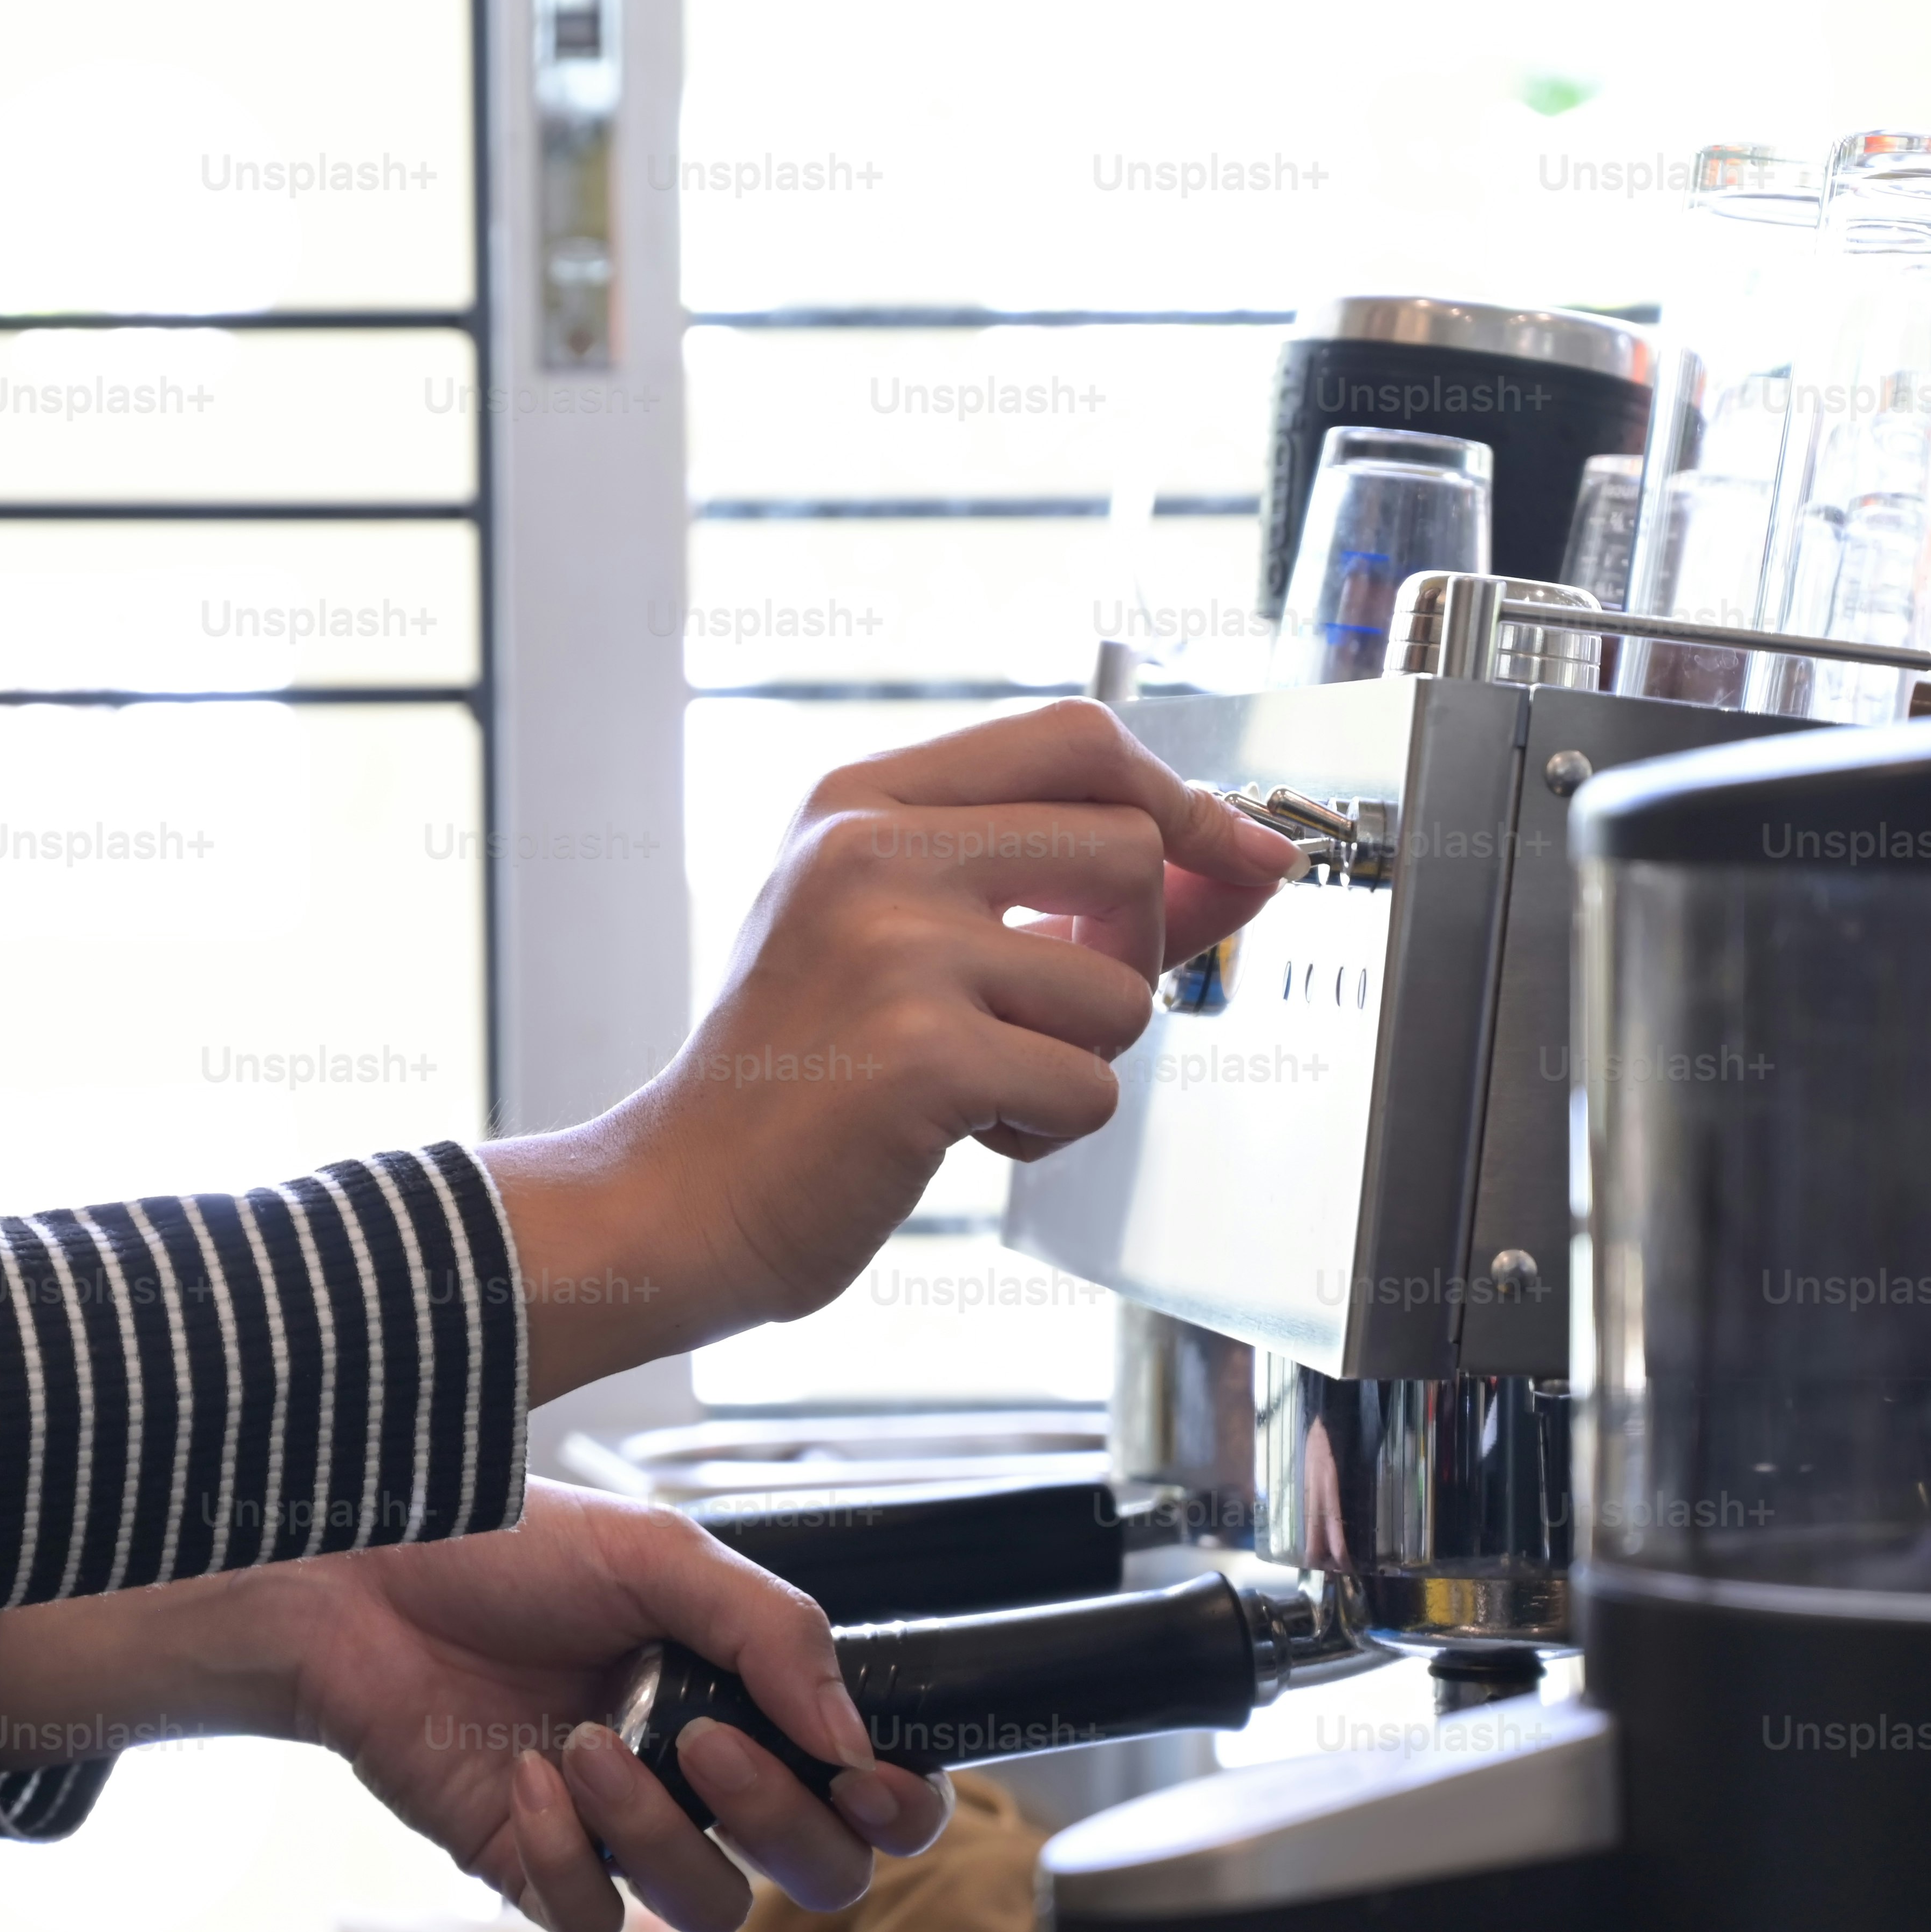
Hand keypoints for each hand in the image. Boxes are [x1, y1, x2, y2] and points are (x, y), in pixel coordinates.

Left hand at [0, 1481, 952, 1931]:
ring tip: (585, 1742)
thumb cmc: (502, 1547)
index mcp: (745, 1693)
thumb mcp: (658, 1551)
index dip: (896, 1807)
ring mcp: (619, 1827)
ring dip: (656, 1830)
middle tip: (708, 1741)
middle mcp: (697, 1771)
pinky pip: (592, 1919)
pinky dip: (565, 1854)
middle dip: (780, 1822)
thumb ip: (775, 1633)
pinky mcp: (533, 1865)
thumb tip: (855, 1740)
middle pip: (814, 1872)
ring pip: (707, 1907)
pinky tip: (520, 1777)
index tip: (869, 1780)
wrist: (359, 1578)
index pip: (866, 1790)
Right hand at [487, 700, 1297, 1398]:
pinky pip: (1089, 1088)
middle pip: (1126, 847)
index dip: (1181, 798)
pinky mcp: (925, 1055)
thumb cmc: (800, 1072)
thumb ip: (1061, 886)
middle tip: (1058, 1012)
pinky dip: (1047, 1129)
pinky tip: (961, 1132)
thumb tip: (1243, 861)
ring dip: (1081, 1058)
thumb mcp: (905, 934)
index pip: (1075, 738)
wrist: (687, 1192)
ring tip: (982, 1079)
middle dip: (1136, 950)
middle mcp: (870, 852)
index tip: (1239, 854)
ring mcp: (896, 949)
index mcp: (859, 800)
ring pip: (1122, 989)